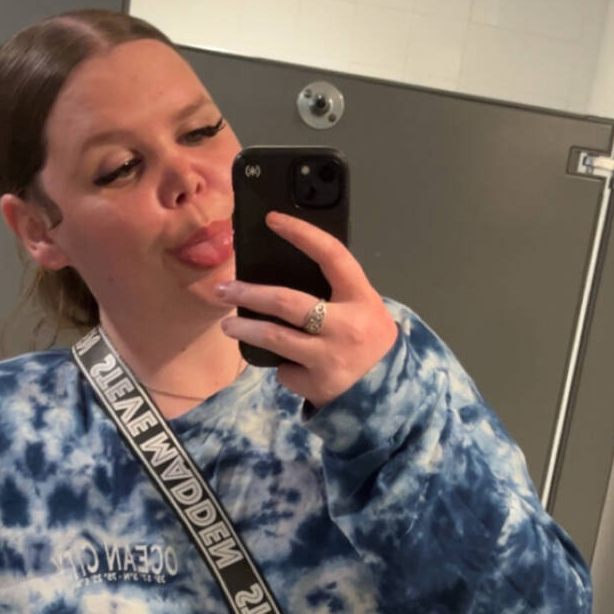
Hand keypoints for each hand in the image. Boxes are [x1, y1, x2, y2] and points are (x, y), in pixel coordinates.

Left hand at [215, 212, 397, 408]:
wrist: (390, 393)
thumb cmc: (370, 342)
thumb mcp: (364, 310)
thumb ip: (336, 294)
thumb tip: (283, 273)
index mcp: (362, 298)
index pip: (332, 255)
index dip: (302, 234)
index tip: (273, 220)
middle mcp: (347, 326)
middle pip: (287, 302)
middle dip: (249, 293)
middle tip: (224, 288)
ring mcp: (331, 357)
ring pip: (275, 337)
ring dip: (245, 329)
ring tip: (228, 325)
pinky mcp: (318, 384)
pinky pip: (286, 369)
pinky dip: (283, 367)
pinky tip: (288, 367)